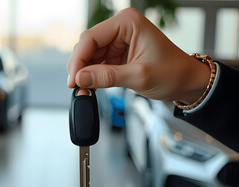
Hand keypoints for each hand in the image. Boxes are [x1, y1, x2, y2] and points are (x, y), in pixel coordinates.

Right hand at [67, 8, 209, 103]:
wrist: (187, 82)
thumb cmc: (173, 73)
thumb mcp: (139, 76)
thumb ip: (107, 77)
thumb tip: (80, 79)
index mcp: (128, 22)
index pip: (91, 37)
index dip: (79, 59)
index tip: (73, 79)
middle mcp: (120, 27)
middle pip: (87, 45)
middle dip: (80, 67)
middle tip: (76, 87)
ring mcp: (117, 40)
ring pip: (89, 55)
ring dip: (84, 72)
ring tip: (83, 89)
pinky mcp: (116, 53)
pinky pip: (96, 63)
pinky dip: (91, 75)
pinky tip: (90, 86)